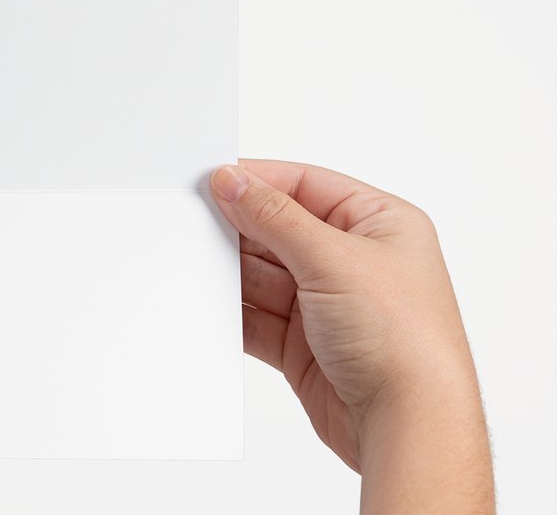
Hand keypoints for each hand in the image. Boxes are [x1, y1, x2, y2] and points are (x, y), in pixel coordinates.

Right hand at [211, 160, 492, 512]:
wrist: (408, 426)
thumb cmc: (405, 341)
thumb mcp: (333, 258)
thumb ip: (275, 217)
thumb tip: (235, 182)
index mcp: (379, 223)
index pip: (306, 185)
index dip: (258, 181)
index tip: (214, 180)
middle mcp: (354, 260)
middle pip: (279, 230)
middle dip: (239, 230)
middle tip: (196, 222)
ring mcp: (328, 304)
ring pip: (263, 275)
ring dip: (233, 273)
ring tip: (199, 264)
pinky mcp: (305, 344)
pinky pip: (257, 316)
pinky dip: (234, 312)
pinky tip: (212, 304)